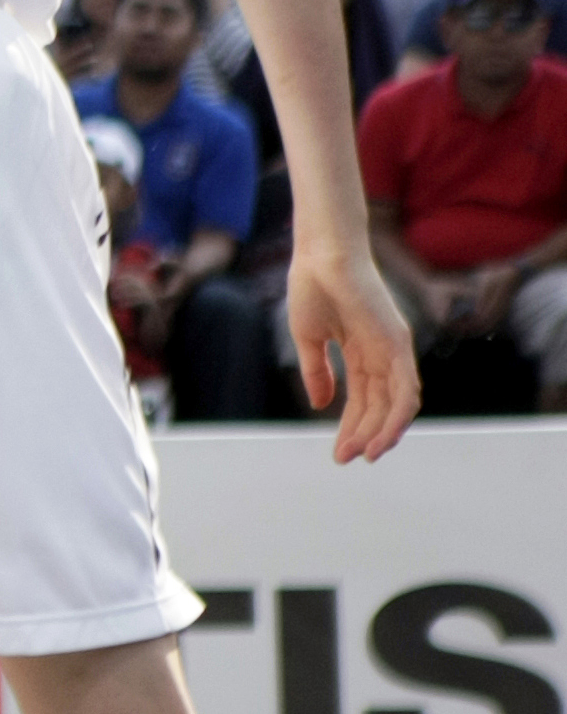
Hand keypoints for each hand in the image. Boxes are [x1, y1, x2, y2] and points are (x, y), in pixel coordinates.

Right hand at [296, 234, 418, 459]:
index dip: (350, 426)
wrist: (320, 255)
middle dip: (364, 434)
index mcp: (362, 352)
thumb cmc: (312, 287)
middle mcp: (383, 354)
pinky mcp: (398, 344)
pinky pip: (406, 389)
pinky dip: (398, 416)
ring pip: (397, 404)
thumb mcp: (309, 339)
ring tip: (365, 454)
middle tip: (345, 458)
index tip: (337, 452)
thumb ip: (318, 372)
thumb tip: (322, 404)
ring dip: (383, 432)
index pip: (362, 399)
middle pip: (380, 405)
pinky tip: (382, 436)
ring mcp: (393, 349)